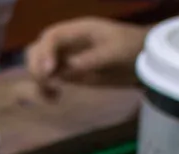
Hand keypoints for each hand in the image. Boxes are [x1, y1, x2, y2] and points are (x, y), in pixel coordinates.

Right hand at [26, 18, 148, 90]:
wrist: (143, 58)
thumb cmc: (131, 47)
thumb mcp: (116, 51)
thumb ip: (94, 58)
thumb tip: (70, 66)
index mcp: (77, 30)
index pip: (51, 37)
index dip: (45, 52)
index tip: (49, 71)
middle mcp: (66, 42)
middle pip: (37, 49)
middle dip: (36, 66)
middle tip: (47, 84)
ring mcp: (65, 57)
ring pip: (38, 65)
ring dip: (38, 80)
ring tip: (51, 95)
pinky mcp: (68, 72)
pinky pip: (48, 79)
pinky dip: (45, 88)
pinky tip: (55, 98)